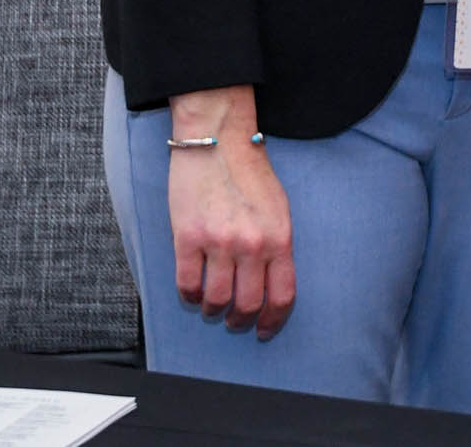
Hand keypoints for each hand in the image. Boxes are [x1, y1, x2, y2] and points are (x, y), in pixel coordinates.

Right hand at [166, 87, 294, 336]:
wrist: (218, 140)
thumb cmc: (249, 174)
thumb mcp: (278, 210)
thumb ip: (277, 246)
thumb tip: (270, 285)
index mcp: (280, 237)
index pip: (283, 296)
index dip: (273, 321)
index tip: (263, 330)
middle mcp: (252, 244)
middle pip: (247, 305)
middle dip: (240, 321)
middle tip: (233, 321)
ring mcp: (219, 241)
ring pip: (216, 300)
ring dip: (213, 311)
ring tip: (211, 306)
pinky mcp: (188, 237)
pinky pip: (187, 284)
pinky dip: (189, 296)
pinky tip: (192, 292)